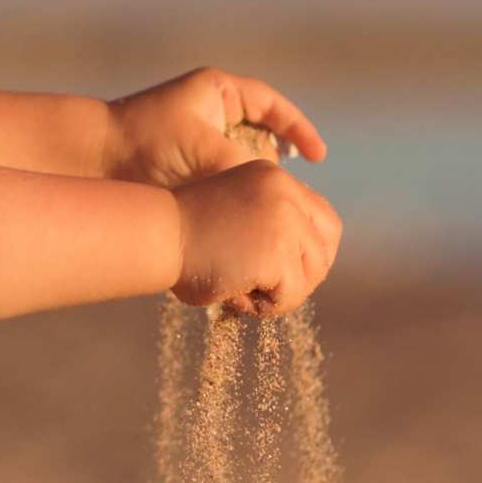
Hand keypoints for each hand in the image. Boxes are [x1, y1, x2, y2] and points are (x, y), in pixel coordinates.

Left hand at [106, 66, 327, 189]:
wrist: (91, 159)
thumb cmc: (145, 144)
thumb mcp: (204, 152)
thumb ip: (244, 167)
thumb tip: (276, 189)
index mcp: (216, 90)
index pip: (270, 104)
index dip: (297, 129)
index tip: (316, 156)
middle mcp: (209, 108)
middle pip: (260, 133)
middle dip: (275, 160)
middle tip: (287, 188)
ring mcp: (197, 134)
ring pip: (242, 158)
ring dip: (254, 180)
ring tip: (265, 203)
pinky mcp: (186, 162)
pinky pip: (223, 175)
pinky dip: (234, 191)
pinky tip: (240, 212)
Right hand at [170, 154, 341, 317]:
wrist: (155, 237)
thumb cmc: (180, 238)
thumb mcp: (233, 215)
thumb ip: (265, 227)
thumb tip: (298, 268)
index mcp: (273, 176)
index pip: (321, 218)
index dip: (311, 251)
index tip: (287, 271)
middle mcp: (285, 190)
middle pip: (325, 245)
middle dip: (304, 275)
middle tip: (268, 291)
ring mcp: (285, 219)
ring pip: (312, 272)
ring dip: (283, 293)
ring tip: (244, 294)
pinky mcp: (279, 250)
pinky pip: (293, 293)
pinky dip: (270, 306)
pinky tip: (238, 297)